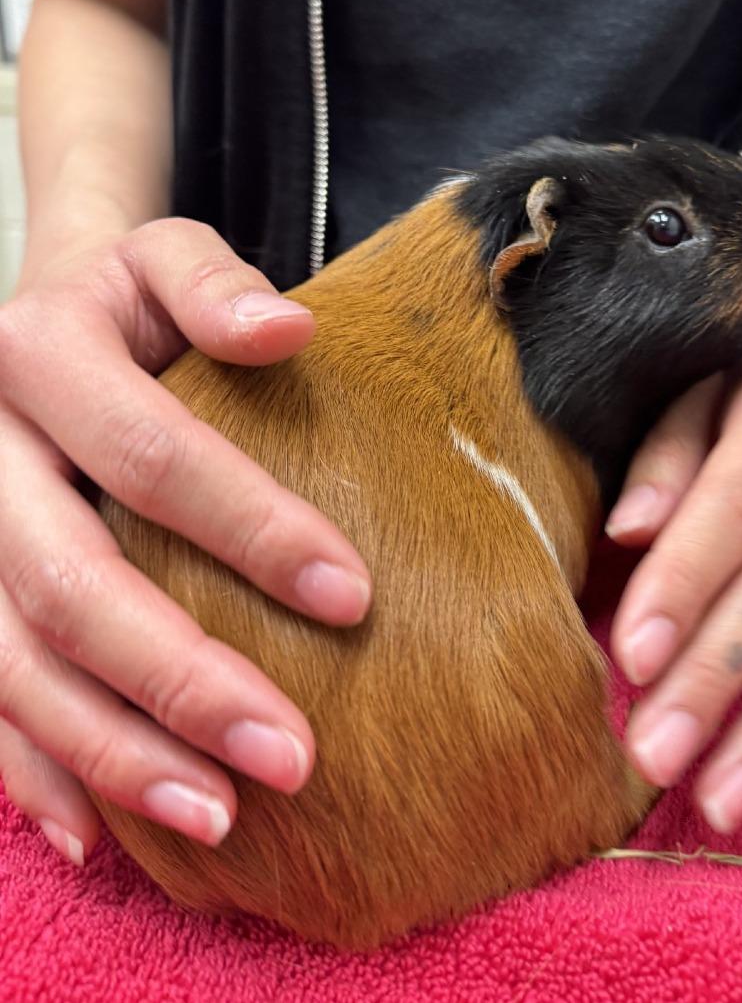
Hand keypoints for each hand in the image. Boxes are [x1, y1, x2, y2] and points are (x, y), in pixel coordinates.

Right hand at [0, 220, 370, 863]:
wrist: (45, 332)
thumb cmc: (134, 308)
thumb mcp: (168, 261)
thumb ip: (216, 287)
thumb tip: (288, 333)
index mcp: (37, 358)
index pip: (152, 456)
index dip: (250, 529)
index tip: (353, 600)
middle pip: (72, 583)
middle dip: (183, 679)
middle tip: (292, 755)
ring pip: (15, 664)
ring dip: (115, 752)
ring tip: (220, 818)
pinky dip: (37, 773)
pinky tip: (106, 834)